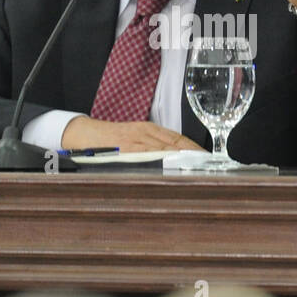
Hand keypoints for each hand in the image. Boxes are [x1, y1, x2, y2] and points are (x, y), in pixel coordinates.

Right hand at [61, 116, 204, 151]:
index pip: (179, 139)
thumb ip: (151, 148)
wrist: (85, 134)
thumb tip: (171, 161)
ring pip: (166, 147)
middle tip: (210, 165)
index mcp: (149, 130)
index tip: (209, 158)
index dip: (195, 148)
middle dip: (194, 154)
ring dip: (183, 157)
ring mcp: (137, 139)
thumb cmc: (110, 140)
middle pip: (176, 143)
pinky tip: (173, 163)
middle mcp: (146, 132)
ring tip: (198, 167)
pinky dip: (163, 157)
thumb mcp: (134, 140)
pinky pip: (149, 152)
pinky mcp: (127, 146)